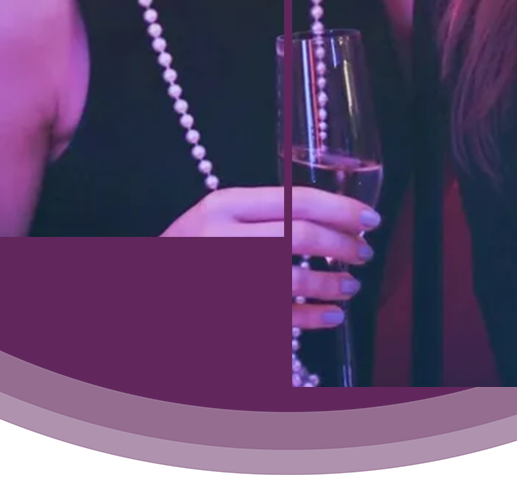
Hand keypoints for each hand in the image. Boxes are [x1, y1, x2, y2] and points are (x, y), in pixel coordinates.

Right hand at [160, 185, 380, 332]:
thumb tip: (331, 218)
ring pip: (295, 278)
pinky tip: (333, 317)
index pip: (296, 199)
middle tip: (366, 252)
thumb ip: (264, 214)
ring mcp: (225, 278)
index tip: (371, 218)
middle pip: (301, 235)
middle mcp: (225, 237)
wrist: (146, 292)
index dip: (341, 208)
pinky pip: (281, 317)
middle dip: (343, 244)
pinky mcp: (227, 315)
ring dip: (333, 283)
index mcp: (225, 204)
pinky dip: (313, 318)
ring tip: (353, 285)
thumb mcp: (219, 217)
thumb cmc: (192, 250)